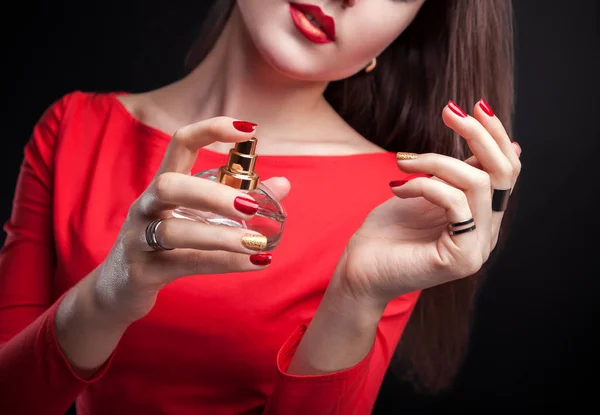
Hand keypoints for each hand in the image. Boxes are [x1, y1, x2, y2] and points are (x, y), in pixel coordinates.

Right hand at [94, 117, 289, 322]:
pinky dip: (221, 263)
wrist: (119, 290)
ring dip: (219, 236)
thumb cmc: (165, 246)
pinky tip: (255, 263)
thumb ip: (237, 200)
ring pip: (174, 230)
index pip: (181, 143)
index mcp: (162, 185)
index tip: (248, 130)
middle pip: (170, 185)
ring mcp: (139, 238)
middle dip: (212, 193)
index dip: (211, 130)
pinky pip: (182, 264)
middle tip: (250, 205)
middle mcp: (147, 205)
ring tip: (256, 242)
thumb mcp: (198, 219)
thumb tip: (283, 184)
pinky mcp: (142, 271)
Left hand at [337, 100, 520, 306]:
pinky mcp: (462, 257)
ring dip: (436, 161)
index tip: (471, 105)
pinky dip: (425, 185)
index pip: (505, 170)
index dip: (494, 135)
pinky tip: (398, 187)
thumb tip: (512, 144)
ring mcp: (477, 248)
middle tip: (449, 111)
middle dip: (479, 134)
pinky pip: (456, 203)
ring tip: (403, 162)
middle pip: (504, 173)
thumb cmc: (387, 233)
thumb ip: (461, 172)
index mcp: (481, 216)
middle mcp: (486, 232)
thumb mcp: (427, 191)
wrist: (359, 271)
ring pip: (478, 183)